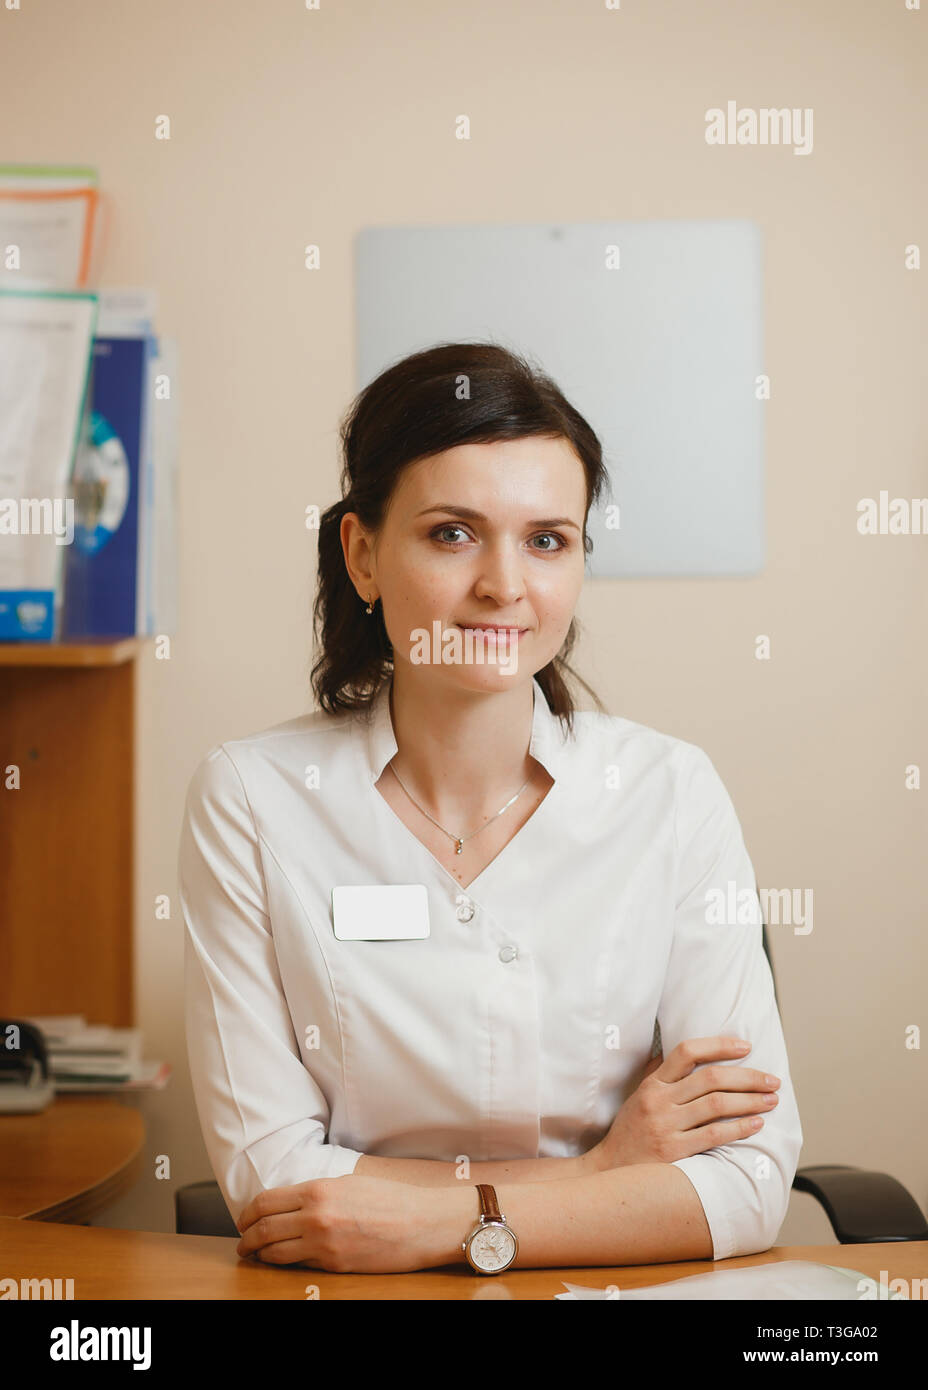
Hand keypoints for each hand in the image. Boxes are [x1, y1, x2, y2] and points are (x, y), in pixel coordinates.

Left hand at [235, 1174, 442, 1272]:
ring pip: (275, 1252)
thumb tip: (291, 1206)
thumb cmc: (391, 1200)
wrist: (422, 1223)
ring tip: (255, 1256)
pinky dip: (285, 1264)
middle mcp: (315, 1216)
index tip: (244, 1220)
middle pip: (263, 1229)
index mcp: (319, 1190)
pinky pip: (299, 1266)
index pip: (266, 1202)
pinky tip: (282, 1263)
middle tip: (242, 1243)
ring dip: (260, 1255)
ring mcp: (323, 1244)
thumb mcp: (348, 1185)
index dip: (248, 1213)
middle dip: (247, 1238)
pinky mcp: (334, 1266)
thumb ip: (317, 1194)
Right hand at [586, 1035, 780, 1169]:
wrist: (609, 1171)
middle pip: (710, 1078)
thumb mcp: (638, 1096)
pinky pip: (713, 1135)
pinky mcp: (674, 1151)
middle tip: (772, 1080)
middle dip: (748, 1077)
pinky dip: (738, 1128)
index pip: (687, 1052)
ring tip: (771, 1100)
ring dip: (750, 1101)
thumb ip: (658, 1073)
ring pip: (716, 1105)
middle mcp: (659, 1100)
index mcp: (653, 1084)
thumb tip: (681, 1052)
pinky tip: (756, 1124)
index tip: (746, 1046)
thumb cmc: (629, 1132)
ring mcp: (666, 1125)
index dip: (719, 1045)